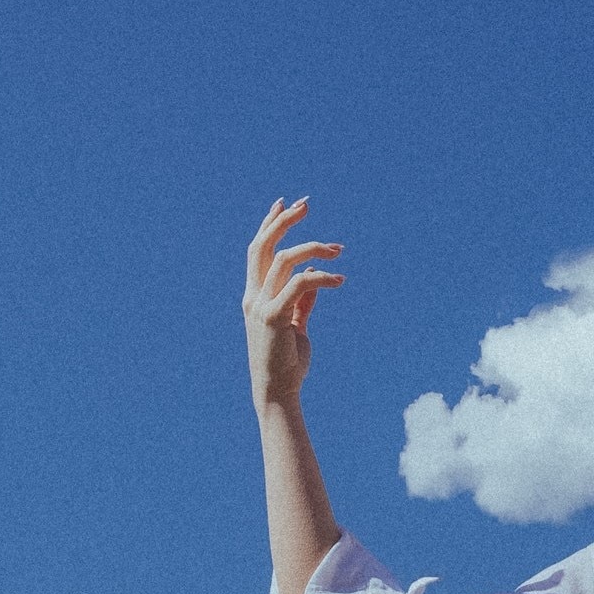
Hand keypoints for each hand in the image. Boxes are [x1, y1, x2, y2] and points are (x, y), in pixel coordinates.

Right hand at [243, 197, 343, 409]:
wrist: (278, 390)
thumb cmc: (287, 360)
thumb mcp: (295, 324)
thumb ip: (301, 301)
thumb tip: (312, 276)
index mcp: (255, 296)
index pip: (258, 251)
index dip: (269, 225)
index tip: (284, 204)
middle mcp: (253, 296)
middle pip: (263, 246)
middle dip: (283, 221)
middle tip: (306, 204)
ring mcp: (260, 306)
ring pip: (285, 260)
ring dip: (314, 248)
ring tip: (339, 250)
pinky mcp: (273, 317)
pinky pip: (300, 284)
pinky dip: (322, 277)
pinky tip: (340, 280)